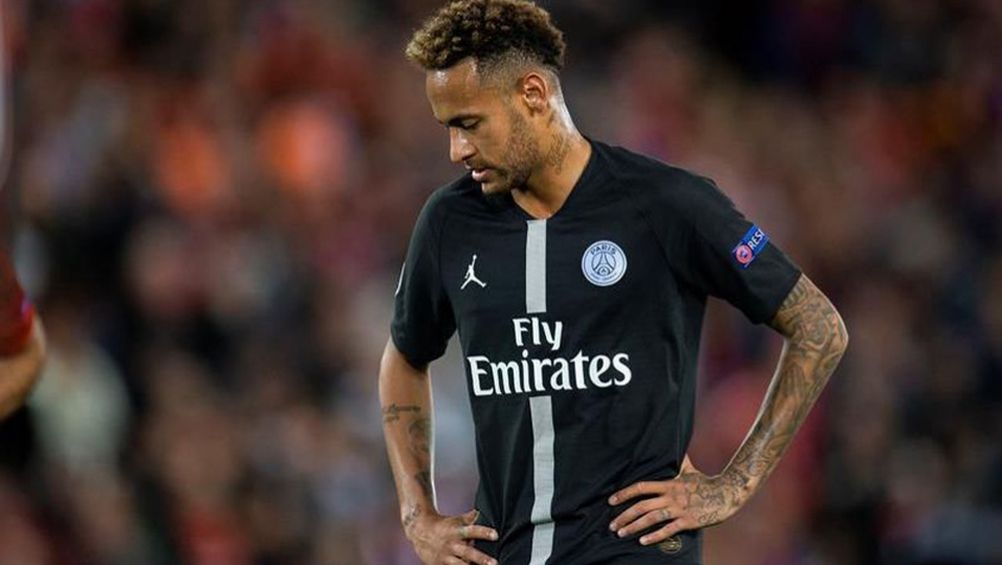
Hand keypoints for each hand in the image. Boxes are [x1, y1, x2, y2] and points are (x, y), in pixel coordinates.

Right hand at [406, 507, 498, 564]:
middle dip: (481, 559)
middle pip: (468, 552)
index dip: (484, 532)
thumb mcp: (456, 520)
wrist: (420, 531)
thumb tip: (482, 512)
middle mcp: (452, 545)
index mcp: (457, 531)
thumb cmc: (443, 525)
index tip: (495, 535)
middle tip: (494, 563)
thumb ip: (470, 518)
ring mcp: (445, 557)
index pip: (472, 530)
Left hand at [607, 458, 747, 545]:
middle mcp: (671, 496)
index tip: (611, 500)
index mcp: (668, 484)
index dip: (624, 493)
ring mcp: (679, 509)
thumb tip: (676, 447)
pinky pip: (668, 530)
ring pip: (652, 518)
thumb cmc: (706, 482)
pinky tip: (643, 541)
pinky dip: (655, 536)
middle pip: (642, 506)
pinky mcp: (688, 521)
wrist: (727, 493)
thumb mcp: (689, 470)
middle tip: (612, 525)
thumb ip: (679, 462)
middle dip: (624, 516)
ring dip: (634, 527)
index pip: (641, 487)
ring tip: (621, 533)